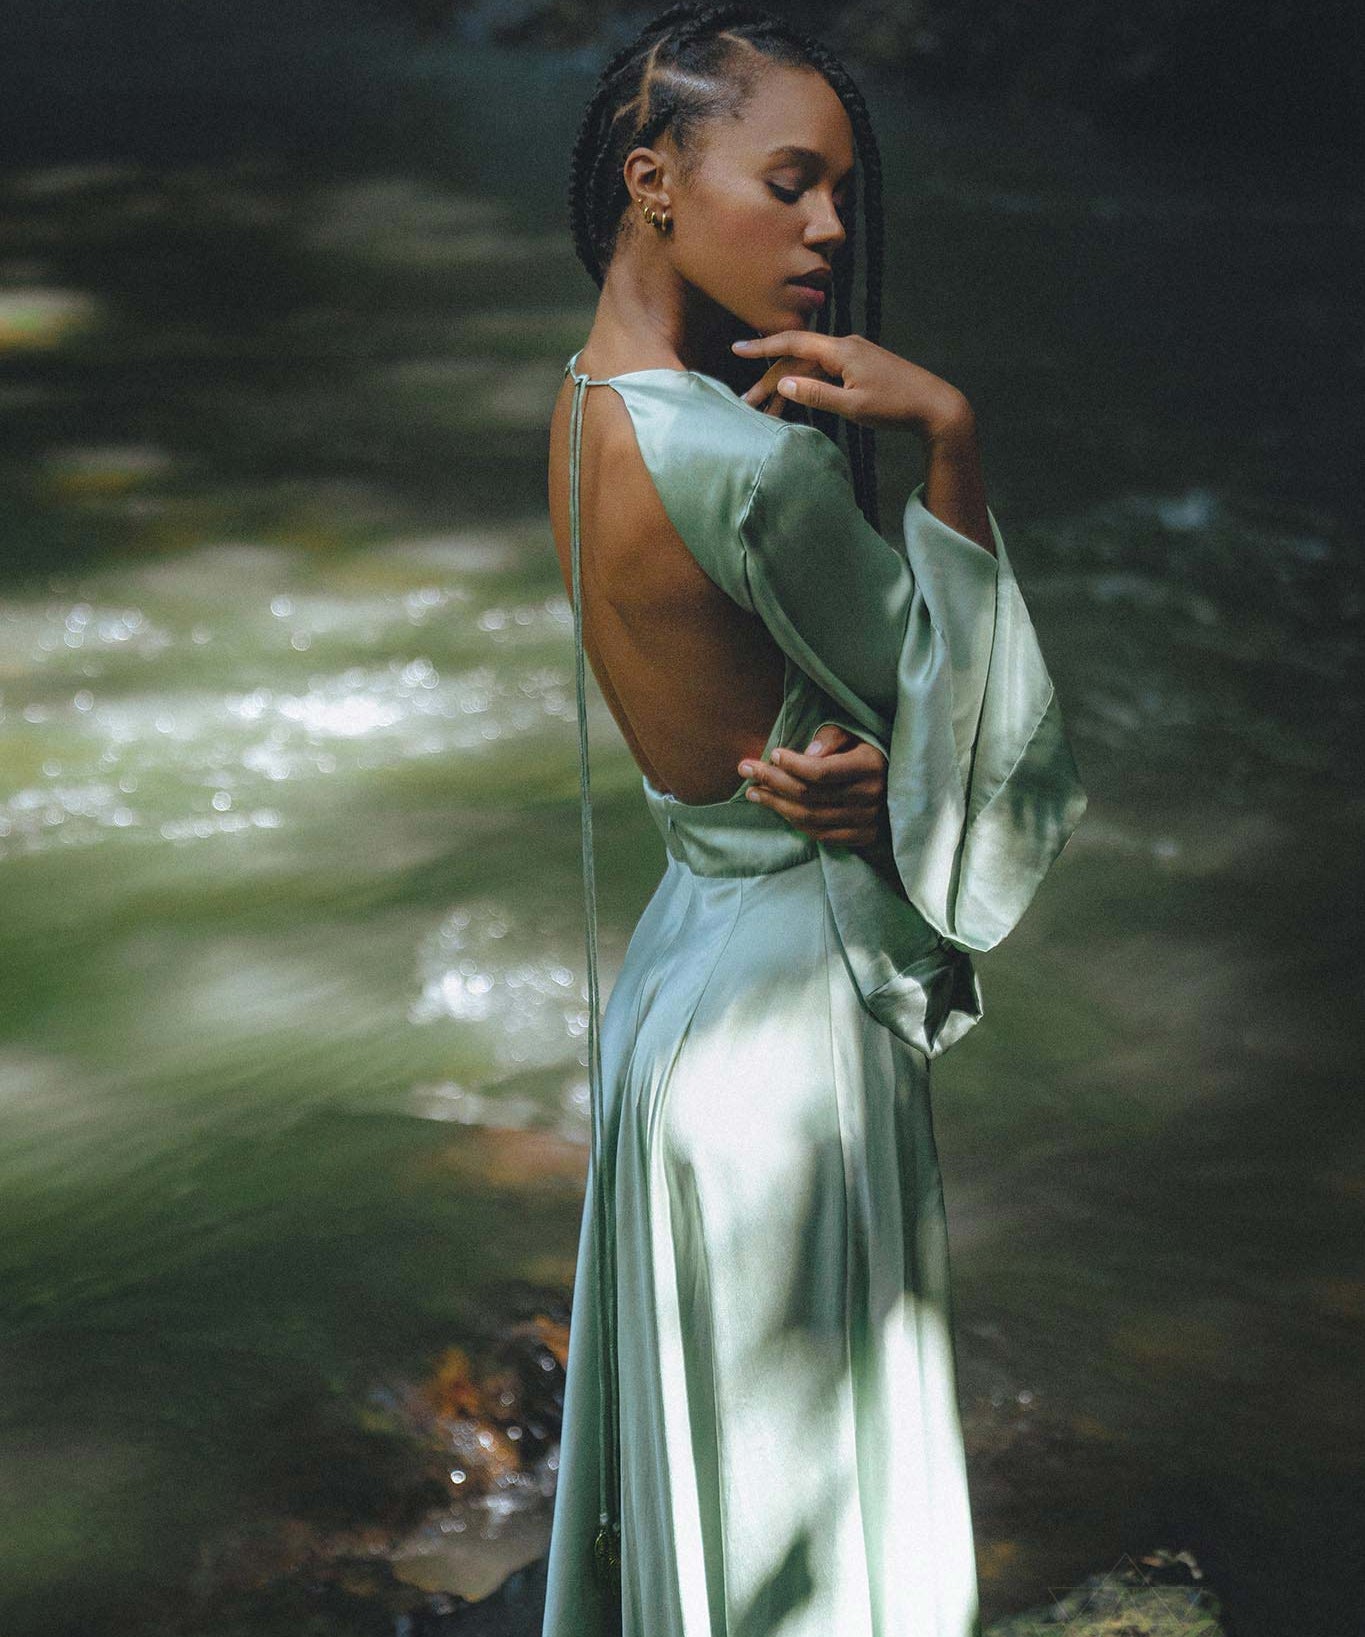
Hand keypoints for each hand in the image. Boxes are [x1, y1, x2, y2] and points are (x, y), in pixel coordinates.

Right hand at [731, 330, 971, 439]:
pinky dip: (808, 387)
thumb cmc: (895, 406)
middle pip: (798, 359)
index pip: (793, 344)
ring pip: (811, 369)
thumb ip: (816, 394)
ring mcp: (854, 356)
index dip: (763, 347)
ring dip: (789, 388)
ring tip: (768, 412)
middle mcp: (845, 347)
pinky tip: (797, 402)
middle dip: (771, 379)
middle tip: (748, 402)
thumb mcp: (852, 406)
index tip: (738, 349)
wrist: (935, 406)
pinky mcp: (860, 368)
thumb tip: (784, 384)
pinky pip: (826, 373)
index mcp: (841, 351)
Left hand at [738, 723, 888, 847]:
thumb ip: (833, 736)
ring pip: (810, 818)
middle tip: (746, 768)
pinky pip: (820, 835)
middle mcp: (871, 797)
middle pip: (809, 795)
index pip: (821, 771)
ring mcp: (868, 821)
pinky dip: (795, 823)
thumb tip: (808, 753)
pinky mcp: (863, 837)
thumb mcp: (858, 732)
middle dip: (773, 781)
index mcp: (871, 766)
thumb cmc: (871, 750)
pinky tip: (778, 808)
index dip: (793, 765)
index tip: (773, 754)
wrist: (903, 782)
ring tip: (753, 791)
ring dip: (776, 804)